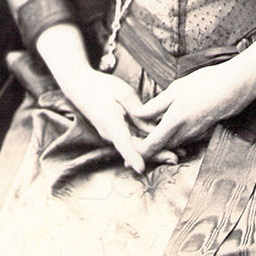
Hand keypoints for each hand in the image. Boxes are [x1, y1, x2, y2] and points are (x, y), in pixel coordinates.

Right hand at [58, 68, 179, 174]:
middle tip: (176, 158)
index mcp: (111, 122)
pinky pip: (132, 141)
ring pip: (135, 146)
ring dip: (154, 151)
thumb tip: (150, 124)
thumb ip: (137, 110)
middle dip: (156, 154)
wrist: (80, 87)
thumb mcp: (121, 92)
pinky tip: (162, 145)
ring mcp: (113, 135)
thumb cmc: (100, 87)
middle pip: (135, 148)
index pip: (123, 142)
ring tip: (175, 154)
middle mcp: (111, 133)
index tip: (142, 168)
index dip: (133, 156)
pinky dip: (147, 144)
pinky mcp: (116, 132)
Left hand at [130, 62, 255, 162]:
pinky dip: (173, 138)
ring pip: (172, 144)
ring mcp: (196, 134)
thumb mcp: (177, 88)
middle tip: (131, 144)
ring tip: (145, 137)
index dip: (138, 150)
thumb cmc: (207, 82)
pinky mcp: (203, 132)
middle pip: (161, 148)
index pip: (152, 144)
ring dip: (159, 144)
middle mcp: (185, 133)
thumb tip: (136, 113)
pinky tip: (168, 129)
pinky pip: (184, 140)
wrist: (236, 86)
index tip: (126, 149)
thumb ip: (156, 105)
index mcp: (175, 120)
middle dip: (146, 149)